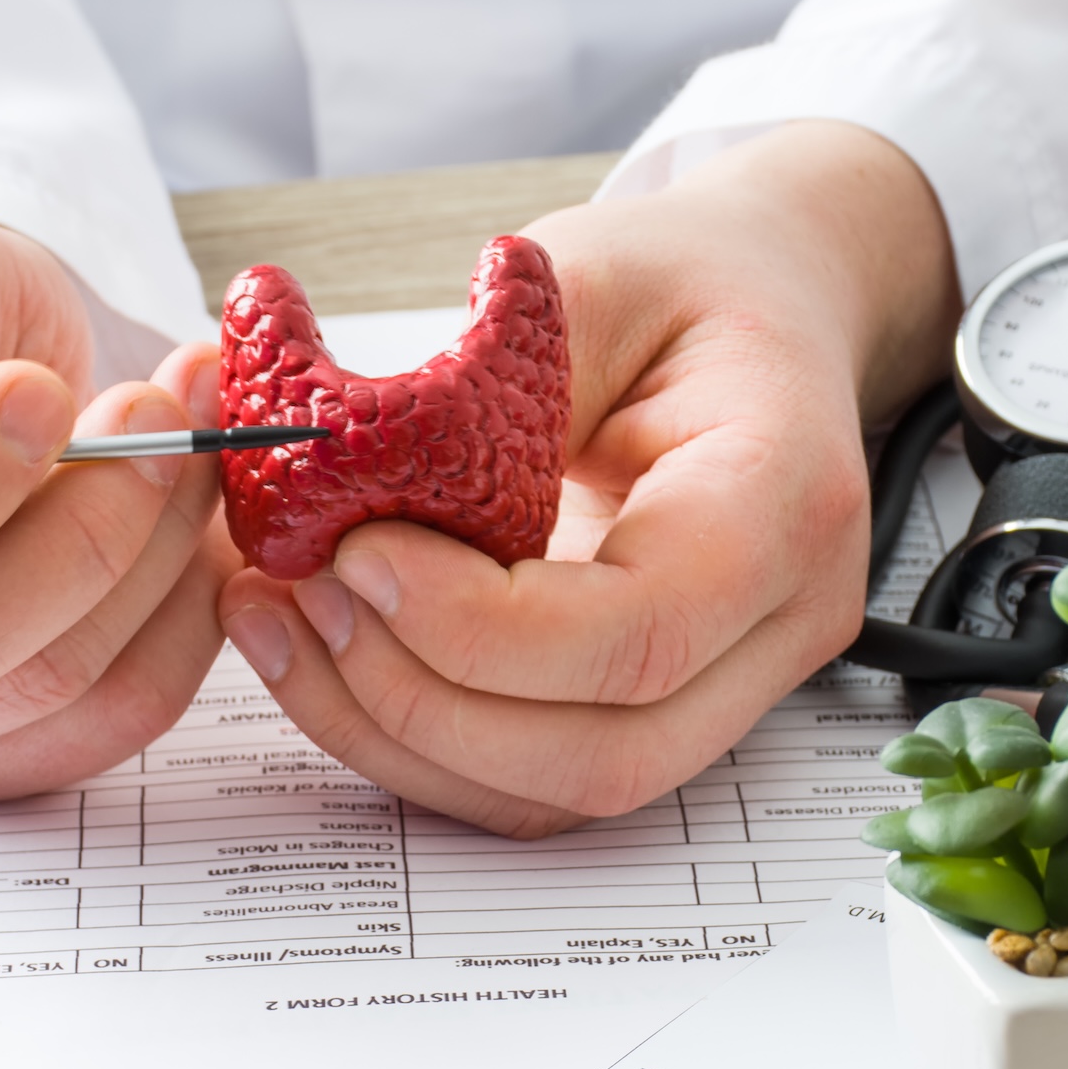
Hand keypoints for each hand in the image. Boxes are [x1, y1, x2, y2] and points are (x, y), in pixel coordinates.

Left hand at [214, 121, 960, 836]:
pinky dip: (411, 737)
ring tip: (283, 622)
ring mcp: (728, 688)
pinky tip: (324, 649)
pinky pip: (530, 778)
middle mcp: (779, 622)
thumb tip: (349, 477)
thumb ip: (490, 380)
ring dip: (396, 734)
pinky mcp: (656, 711)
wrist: (761, 317)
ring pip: (558, 793)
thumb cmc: (683, 288)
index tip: (357, 552)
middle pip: (603, 754)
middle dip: (421, 700)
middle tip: (302, 594)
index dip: (481, 627)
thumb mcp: (587, 275)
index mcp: (784, 499)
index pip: (642, 630)